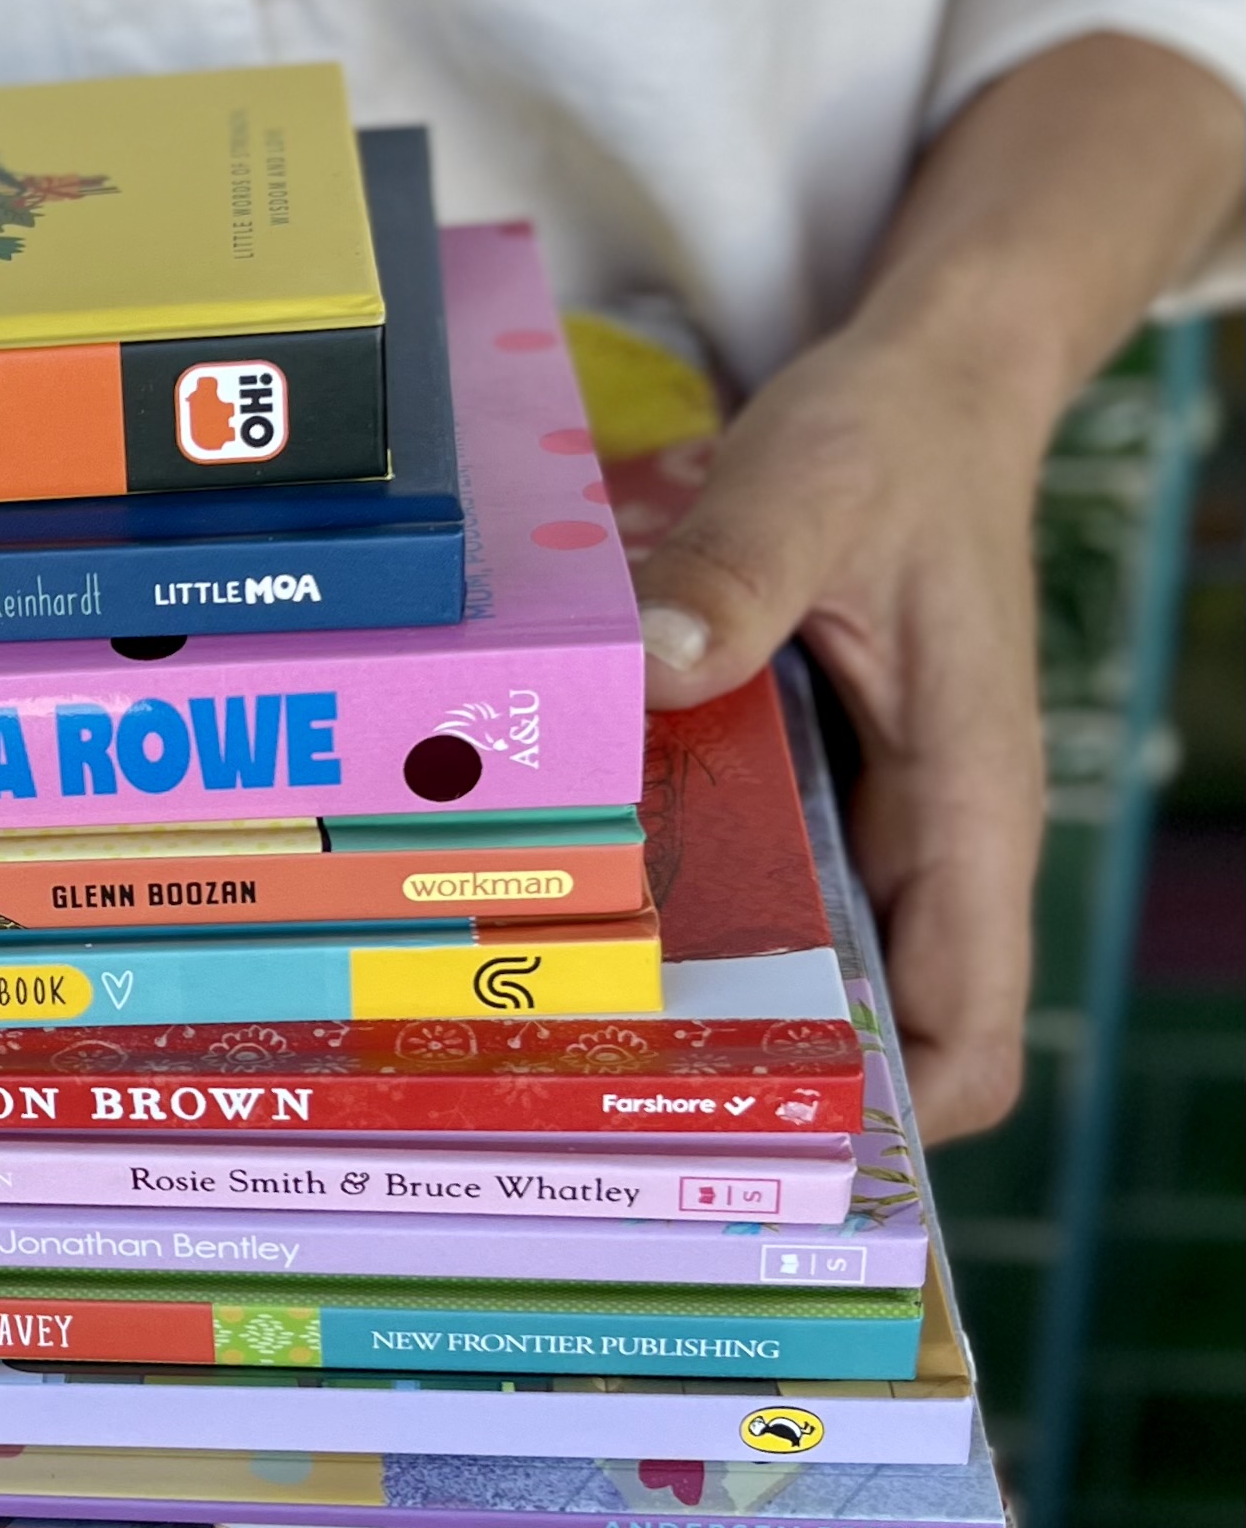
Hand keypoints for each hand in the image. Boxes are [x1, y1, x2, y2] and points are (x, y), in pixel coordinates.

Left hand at [632, 317, 1051, 1141]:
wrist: (929, 384)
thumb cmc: (897, 442)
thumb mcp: (812, 483)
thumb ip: (736, 571)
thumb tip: (657, 661)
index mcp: (966, 809)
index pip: (966, 1038)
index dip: (887, 1122)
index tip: (755, 1144)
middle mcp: (924, 841)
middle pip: (870, 1034)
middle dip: (762, 1082)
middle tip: (599, 1108)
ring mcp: (868, 821)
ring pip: (805, 969)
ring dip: (709, 1004)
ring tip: (560, 1038)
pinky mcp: (812, 784)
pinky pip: (759, 889)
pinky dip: (686, 914)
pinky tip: (573, 910)